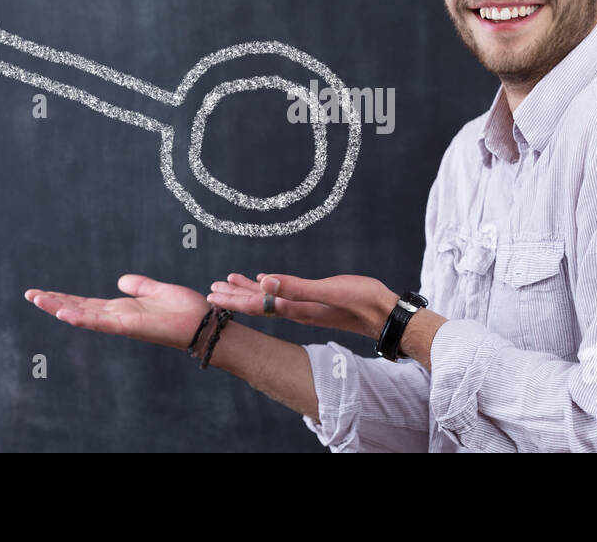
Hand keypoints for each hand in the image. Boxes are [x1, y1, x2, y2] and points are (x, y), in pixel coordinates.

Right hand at [25, 274, 211, 350]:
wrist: (203, 323)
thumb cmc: (185, 310)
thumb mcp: (157, 290)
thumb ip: (139, 286)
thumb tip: (120, 280)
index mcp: (121, 309)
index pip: (85, 304)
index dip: (63, 298)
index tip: (42, 292)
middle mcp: (116, 317)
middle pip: (77, 309)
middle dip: (53, 302)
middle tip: (29, 294)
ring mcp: (120, 323)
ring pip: (83, 315)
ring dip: (59, 308)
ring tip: (37, 299)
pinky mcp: (129, 327)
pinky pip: (101, 322)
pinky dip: (82, 318)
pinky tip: (64, 313)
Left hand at [208, 272, 400, 340]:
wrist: (386, 314)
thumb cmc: (362, 301)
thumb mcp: (329, 290)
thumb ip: (297, 288)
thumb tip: (265, 282)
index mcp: (296, 309)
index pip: (257, 305)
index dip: (234, 300)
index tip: (212, 296)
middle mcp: (297, 310)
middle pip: (258, 304)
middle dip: (234, 297)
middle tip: (211, 290)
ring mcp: (306, 308)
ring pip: (270, 300)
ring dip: (248, 292)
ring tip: (229, 283)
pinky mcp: (315, 302)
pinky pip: (285, 296)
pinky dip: (271, 289)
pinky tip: (265, 282)